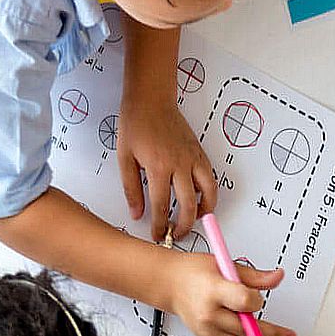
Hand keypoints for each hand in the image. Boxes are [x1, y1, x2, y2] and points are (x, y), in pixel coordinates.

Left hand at [116, 98, 216, 243]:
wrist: (151, 101)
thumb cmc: (136, 124)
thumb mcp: (124, 158)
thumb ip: (131, 189)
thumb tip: (137, 213)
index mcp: (158, 167)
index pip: (162, 206)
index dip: (161, 225)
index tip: (158, 234)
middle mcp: (180, 164)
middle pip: (189, 205)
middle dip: (184, 225)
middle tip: (177, 234)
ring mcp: (194, 159)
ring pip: (209, 193)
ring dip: (205, 211)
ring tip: (196, 220)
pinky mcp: (200, 154)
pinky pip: (210, 179)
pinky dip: (209, 193)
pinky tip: (199, 199)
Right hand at [160, 252, 297, 335]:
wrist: (170, 285)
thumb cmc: (194, 272)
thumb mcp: (224, 264)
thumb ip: (254, 276)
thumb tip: (278, 278)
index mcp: (214, 291)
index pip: (243, 301)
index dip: (257, 300)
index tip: (260, 298)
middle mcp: (210, 315)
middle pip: (246, 330)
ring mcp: (208, 331)